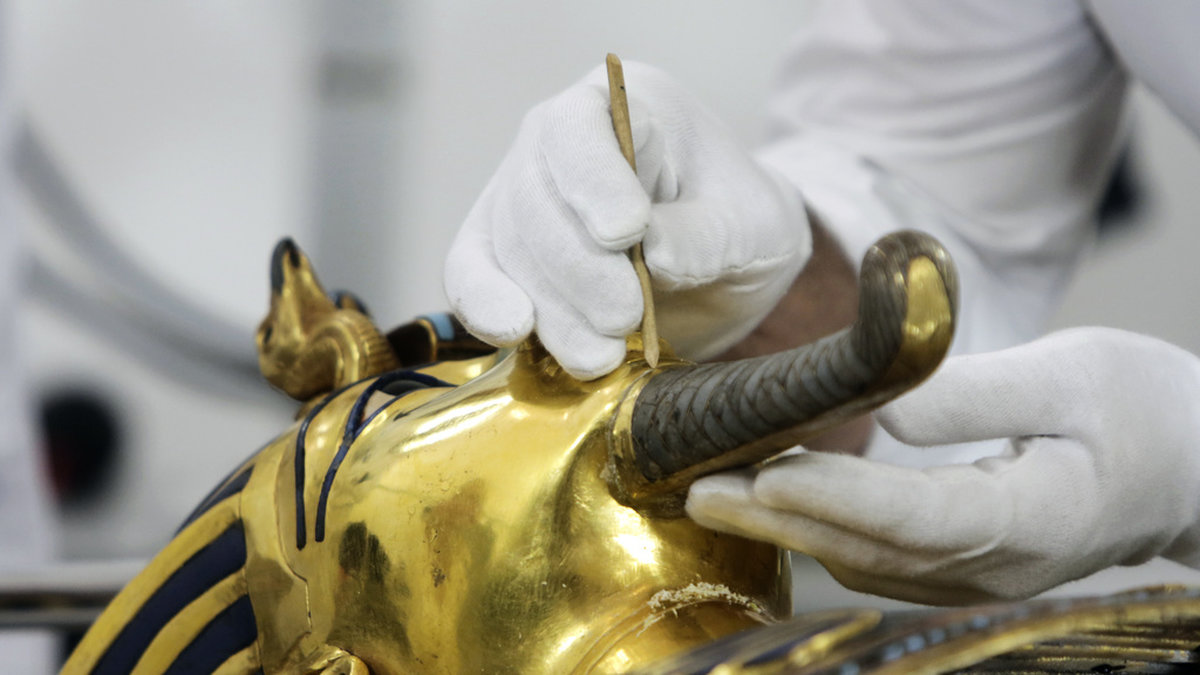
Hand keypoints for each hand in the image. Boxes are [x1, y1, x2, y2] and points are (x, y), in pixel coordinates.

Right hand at [444, 62, 809, 378]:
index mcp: (625, 103)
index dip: (593, 180)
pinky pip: (472, 272)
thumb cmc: (745, 225)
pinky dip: (486, 307)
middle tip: (624, 317)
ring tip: (601, 355)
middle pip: (534, 197)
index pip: (580, 128)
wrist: (733, 266)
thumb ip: (706, 236)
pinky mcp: (506, 253)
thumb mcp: (755, 227)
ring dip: (550, 309)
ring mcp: (524, 195)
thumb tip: (652, 252)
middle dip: (577, 268)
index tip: (627, 233)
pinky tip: (515, 334)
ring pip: (507, 246)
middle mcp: (558, 141)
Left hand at [687, 327, 1199, 604]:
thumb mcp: (1074, 375)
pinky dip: (816, 530)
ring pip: (862, 560)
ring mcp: (975, 575)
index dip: (834, 497)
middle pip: (867, 549)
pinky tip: (770, 502)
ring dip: (783, 529)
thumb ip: (977, 393)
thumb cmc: (1141, 410)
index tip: (762, 472)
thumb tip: (884, 407)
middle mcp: (995, 564)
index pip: (914, 516)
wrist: (1186, 467)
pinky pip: (876, 557)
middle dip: (775, 520)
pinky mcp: (960, 565)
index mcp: (1032, 517)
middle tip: (695, 488)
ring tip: (711, 492)